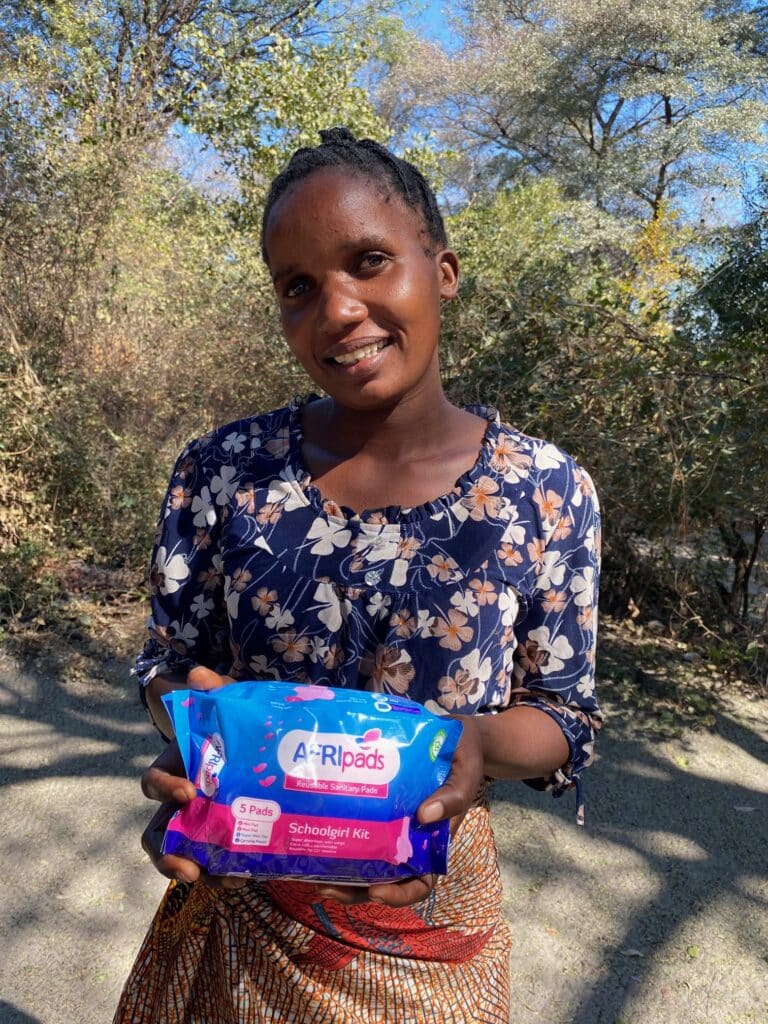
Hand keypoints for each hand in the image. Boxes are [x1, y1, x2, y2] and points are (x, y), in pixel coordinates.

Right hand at [140, 666, 244, 889]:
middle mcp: (180, 801)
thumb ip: (215, 688)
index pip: (153, 782)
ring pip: (181, 855)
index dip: (164, 788)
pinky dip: (225, 871)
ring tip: (219, 882)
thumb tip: (198, 674)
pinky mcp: (224, 837)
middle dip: (164, 855)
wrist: (255, 739)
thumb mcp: (226, 703)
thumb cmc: (231, 721)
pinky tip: (244, 876)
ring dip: (193, 872)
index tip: (188, 794)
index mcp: (176, 767)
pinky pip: (215, 861)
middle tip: (188, 868)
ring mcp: (199, 823)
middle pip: (156, 834)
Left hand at [316, 715, 483, 906]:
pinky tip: (318, 833)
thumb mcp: (466, 773)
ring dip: (341, 873)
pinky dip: (341, 837)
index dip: (399, 895)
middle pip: (384, 879)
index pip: (420, 881)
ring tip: (313, 873)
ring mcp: (392, 824)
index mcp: (435, 842)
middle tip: (326, 887)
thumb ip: (454, 795)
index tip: (376, 891)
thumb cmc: (464, 758)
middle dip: (355, 891)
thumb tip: (424, 816)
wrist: (454, 735)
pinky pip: (360, 827)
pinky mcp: (378, 807)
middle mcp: (411, 840)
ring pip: (366, 860)